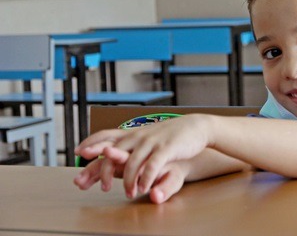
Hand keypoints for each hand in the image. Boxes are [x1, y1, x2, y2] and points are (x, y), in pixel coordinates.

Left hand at [74, 114, 211, 198]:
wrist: (195, 127)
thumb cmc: (169, 136)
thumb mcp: (147, 138)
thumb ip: (130, 146)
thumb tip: (109, 153)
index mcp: (132, 133)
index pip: (105, 135)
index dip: (91, 143)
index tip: (78, 153)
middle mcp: (138, 136)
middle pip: (113, 152)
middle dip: (105, 171)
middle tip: (104, 187)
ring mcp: (151, 142)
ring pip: (132, 163)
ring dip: (129, 181)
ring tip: (130, 193)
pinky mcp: (166, 148)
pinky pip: (151, 166)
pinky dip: (145, 179)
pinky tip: (145, 188)